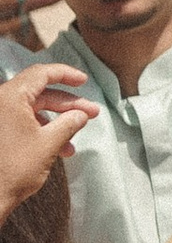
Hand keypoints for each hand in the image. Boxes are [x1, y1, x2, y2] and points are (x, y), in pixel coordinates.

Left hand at [0, 51, 94, 216]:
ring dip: (57, 121)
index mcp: (10, 97)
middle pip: (40, 93)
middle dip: (68, 104)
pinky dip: (43, 130)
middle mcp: (2, 102)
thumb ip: (69, 123)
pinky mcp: (0, 131)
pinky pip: (24, 122)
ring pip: (34, 110)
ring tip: (77, 136)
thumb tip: (81, 114)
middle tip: (91, 113)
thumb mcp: (49, 143)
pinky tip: (60, 147)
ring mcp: (0, 117)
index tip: (83, 81)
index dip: (66, 74)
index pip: (41, 74)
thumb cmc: (14, 169)